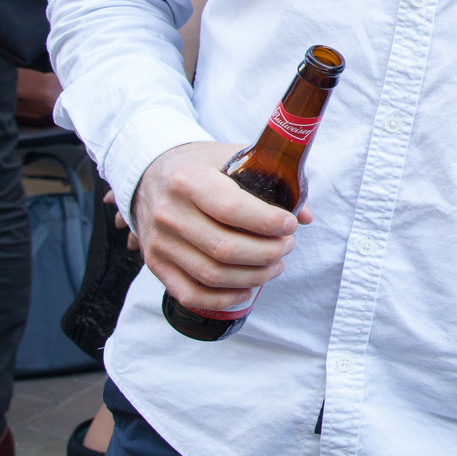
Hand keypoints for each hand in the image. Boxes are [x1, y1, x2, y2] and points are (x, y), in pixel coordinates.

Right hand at [129, 141, 312, 310]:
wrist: (151, 175)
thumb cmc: (202, 166)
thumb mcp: (234, 157)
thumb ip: (273, 177)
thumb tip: (305, 214)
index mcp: (188, 180)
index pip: (231, 209)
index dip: (267, 222)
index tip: (290, 225)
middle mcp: (169, 213)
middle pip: (225, 248)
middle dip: (267, 252)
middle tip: (287, 246)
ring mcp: (159, 242)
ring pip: (212, 274)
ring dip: (253, 276)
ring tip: (276, 265)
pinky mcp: (156, 264)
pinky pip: (190, 293)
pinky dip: (223, 298)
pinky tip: (247, 290)